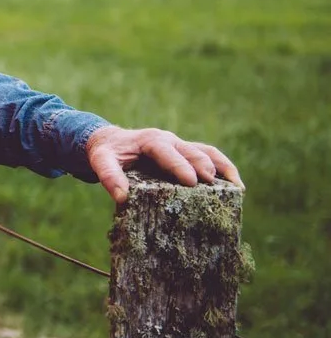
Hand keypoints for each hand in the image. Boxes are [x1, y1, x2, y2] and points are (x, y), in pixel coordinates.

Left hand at [86, 125, 242, 203]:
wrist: (112, 142)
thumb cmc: (108, 153)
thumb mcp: (101, 161)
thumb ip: (108, 176)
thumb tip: (121, 197)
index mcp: (150, 140)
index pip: (167, 152)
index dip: (179, 165)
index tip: (190, 181)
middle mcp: (169, 140)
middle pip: (191, 151)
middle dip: (203, 167)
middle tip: (213, 187)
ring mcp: (180, 145)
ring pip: (206, 151)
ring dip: (222, 167)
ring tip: (235, 187)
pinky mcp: (187, 153)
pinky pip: (210, 156)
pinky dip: (224, 167)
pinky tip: (236, 186)